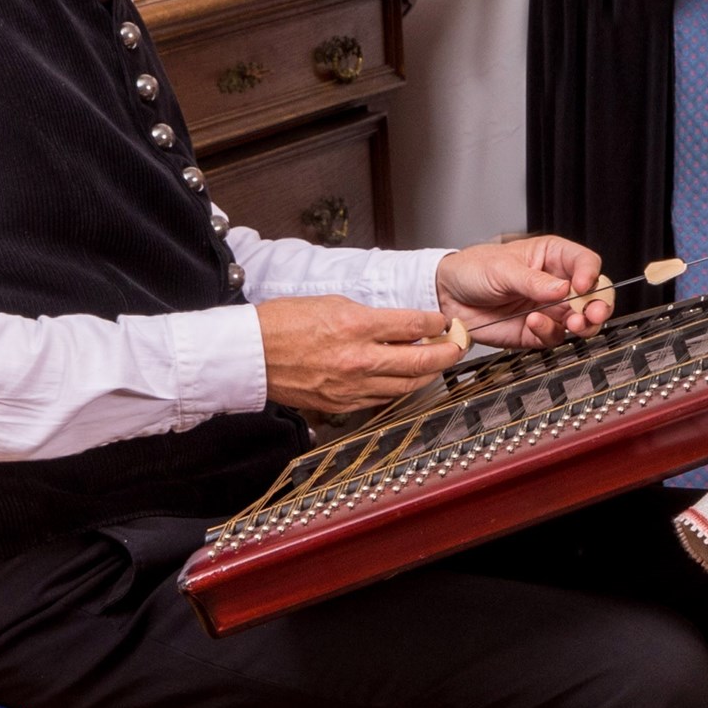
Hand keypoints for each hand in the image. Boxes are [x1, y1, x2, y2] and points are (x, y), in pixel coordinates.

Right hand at [259, 295, 459, 418]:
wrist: (249, 353)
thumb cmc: (283, 323)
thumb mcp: (332, 303)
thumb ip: (372, 316)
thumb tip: (401, 326)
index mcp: (355, 326)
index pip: (414, 326)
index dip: (437, 324)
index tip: (444, 322)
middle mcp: (358, 359)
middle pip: (421, 361)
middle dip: (448, 353)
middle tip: (458, 346)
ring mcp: (351, 386)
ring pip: (407, 385)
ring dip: (428, 374)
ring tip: (437, 363)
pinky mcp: (341, 403)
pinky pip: (383, 398)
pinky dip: (400, 388)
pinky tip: (406, 379)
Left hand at [437, 233, 612, 347]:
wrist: (446, 296)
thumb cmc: (473, 269)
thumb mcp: (502, 268)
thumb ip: (533, 280)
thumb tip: (562, 289)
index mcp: (553, 257)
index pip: (586, 263)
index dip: (590, 275)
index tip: (583, 286)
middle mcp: (556, 284)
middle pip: (592, 296)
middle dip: (598, 306)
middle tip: (592, 314)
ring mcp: (549, 310)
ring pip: (580, 320)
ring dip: (581, 324)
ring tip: (572, 324)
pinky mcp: (536, 332)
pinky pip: (553, 336)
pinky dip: (548, 333)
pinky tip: (534, 323)